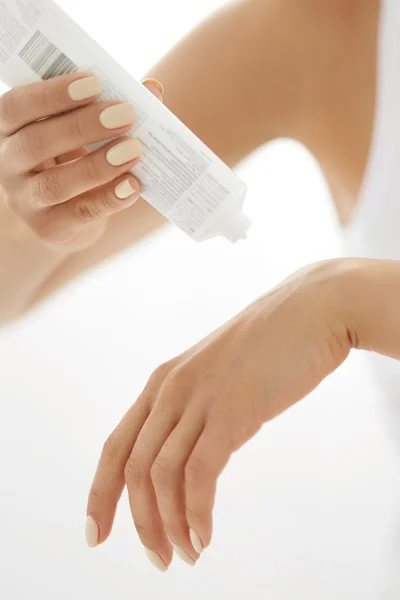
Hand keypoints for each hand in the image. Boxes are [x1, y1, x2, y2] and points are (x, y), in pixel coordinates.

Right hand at [0, 73, 162, 250]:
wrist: (65, 216)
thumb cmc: (71, 159)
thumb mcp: (82, 131)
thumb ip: (109, 108)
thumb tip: (152, 91)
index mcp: (9, 128)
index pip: (17, 106)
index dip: (52, 94)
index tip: (94, 82)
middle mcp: (8, 164)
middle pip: (36, 143)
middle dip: (82, 126)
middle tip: (125, 113)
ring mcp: (25, 200)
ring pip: (56, 184)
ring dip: (98, 165)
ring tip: (134, 149)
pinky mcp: (49, 228)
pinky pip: (81, 213)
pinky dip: (110, 198)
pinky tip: (134, 185)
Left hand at [86, 260, 354, 569]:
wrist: (310, 310)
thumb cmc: (269, 345)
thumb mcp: (218, 377)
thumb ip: (200, 408)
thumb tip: (196, 454)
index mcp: (162, 383)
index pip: (115, 447)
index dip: (99, 494)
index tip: (96, 533)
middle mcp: (170, 390)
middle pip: (133, 468)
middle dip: (139, 522)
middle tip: (159, 560)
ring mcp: (200, 399)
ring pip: (161, 475)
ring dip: (168, 525)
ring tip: (185, 556)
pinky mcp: (232, 410)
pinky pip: (199, 474)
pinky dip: (196, 513)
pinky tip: (205, 536)